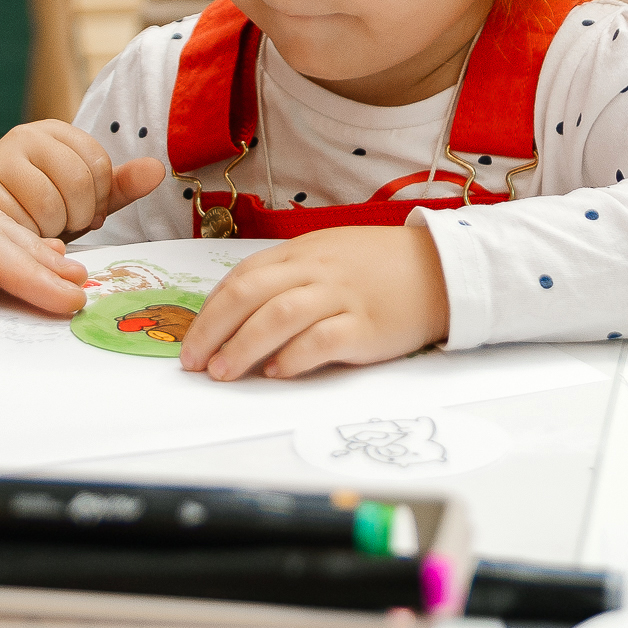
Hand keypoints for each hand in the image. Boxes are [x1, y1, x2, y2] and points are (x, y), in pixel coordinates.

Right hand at [0, 121, 166, 239]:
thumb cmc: (38, 211)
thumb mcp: (85, 198)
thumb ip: (119, 186)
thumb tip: (157, 170)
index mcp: (55, 131)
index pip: (98, 162)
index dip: (100, 198)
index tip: (88, 212)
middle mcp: (25, 135)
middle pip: (77, 180)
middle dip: (79, 215)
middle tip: (65, 223)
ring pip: (51, 203)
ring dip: (54, 228)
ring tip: (42, 227)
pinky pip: (23, 221)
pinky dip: (31, 237)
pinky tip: (23, 233)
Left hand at [178, 226, 448, 380]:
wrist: (437, 269)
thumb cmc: (374, 267)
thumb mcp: (324, 256)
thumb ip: (284, 278)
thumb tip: (237, 315)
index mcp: (298, 254)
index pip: (241, 278)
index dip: (209, 311)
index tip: (189, 340)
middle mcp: (314, 271)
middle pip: (250, 295)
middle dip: (213, 330)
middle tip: (193, 362)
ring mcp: (341, 297)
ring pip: (279, 316)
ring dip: (243, 346)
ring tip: (223, 373)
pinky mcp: (366, 326)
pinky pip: (323, 339)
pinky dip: (295, 356)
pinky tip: (276, 373)